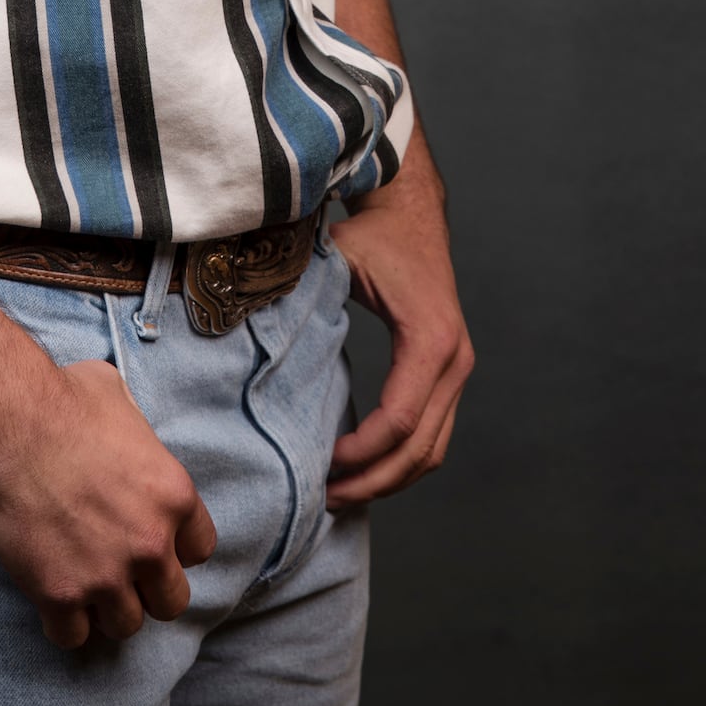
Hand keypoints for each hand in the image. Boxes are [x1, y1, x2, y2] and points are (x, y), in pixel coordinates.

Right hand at [0, 358, 216, 648]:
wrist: (9, 421)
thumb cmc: (64, 397)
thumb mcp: (123, 400)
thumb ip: (138, 434)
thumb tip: (128, 431)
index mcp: (174, 496)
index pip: (200, 550)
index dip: (174, 547)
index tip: (151, 540)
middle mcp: (150, 543)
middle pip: (171, 601)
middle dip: (147, 589)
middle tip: (120, 571)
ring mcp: (105, 575)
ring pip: (126, 626)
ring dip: (107, 609)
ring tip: (85, 584)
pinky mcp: (59, 594)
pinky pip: (73, 637)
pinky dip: (63, 623)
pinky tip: (53, 598)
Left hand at [327, 153, 473, 504]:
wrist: (409, 207)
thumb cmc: (372, 233)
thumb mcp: (338, 258)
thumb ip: (302, 290)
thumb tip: (246, 314)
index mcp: (431, 339)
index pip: (400, 421)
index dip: (361, 455)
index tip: (322, 466)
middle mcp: (456, 360)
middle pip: (422, 449)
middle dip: (375, 482)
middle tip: (326, 499)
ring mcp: (459, 368)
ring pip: (434, 449)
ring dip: (391, 480)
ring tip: (342, 493)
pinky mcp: (451, 371)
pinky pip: (435, 433)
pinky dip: (403, 459)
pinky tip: (364, 467)